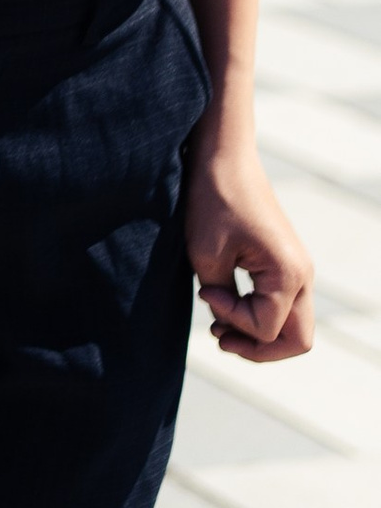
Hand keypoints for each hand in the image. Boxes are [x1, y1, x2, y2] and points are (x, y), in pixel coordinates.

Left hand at [189, 133, 314, 362]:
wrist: (223, 157)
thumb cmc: (214, 201)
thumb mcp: (207, 256)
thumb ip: (221, 299)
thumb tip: (226, 324)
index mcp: (289, 274)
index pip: (266, 329)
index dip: (231, 320)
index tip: (205, 292)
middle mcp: (303, 275)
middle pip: (297, 340)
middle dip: (257, 349)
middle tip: (219, 338)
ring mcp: (298, 269)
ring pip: (292, 326)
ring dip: (258, 335)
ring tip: (218, 329)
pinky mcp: (285, 262)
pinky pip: (282, 306)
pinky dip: (258, 315)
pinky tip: (226, 305)